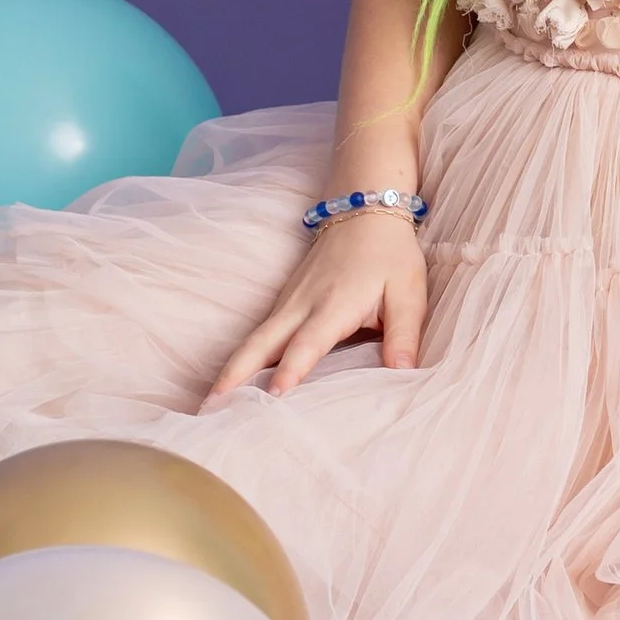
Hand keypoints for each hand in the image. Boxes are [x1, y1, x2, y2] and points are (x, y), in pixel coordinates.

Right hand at [203, 211, 427, 406]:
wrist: (365, 210)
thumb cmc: (389, 255)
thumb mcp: (409, 292)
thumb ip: (404, 334)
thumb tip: (403, 373)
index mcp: (334, 305)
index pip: (308, 343)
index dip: (291, 370)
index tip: (272, 397)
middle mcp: (302, 305)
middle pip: (261, 344)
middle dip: (235, 376)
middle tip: (210, 410)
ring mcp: (288, 301)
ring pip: (254, 340)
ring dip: (232, 370)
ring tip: (210, 406)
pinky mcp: (285, 301)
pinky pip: (260, 334)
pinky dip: (243, 357)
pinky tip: (234, 382)